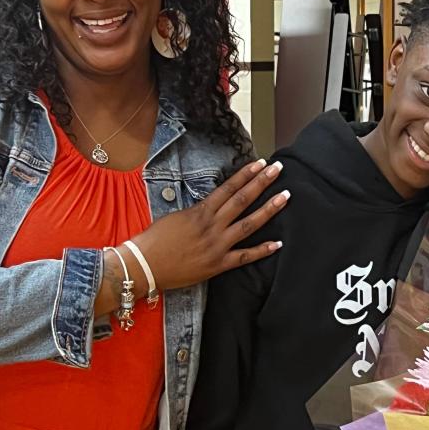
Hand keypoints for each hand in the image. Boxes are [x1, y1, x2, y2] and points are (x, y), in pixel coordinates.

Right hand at [109, 159, 287, 299]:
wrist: (143, 266)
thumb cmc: (154, 241)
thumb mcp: (176, 217)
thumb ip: (198, 211)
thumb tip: (214, 205)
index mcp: (200, 212)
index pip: (228, 188)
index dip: (246, 174)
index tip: (260, 163)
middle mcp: (212, 226)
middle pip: (242, 200)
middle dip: (262, 183)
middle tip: (278, 170)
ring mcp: (217, 246)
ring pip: (248, 224)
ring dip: (268, 210)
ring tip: (285, 197)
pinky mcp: (218, 265)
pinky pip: (245, 257)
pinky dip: (263, 250)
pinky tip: (279, 243)